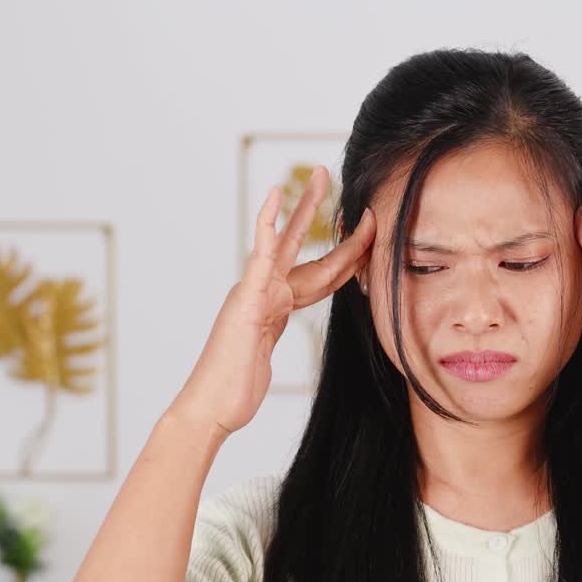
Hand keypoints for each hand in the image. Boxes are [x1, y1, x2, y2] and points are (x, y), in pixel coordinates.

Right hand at [169, 165, 374, 435]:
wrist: (212, 407)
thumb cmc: (236, 386)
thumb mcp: (264, 355)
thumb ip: (269, 335)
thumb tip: (271, 333)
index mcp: (275, 304)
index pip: (321, 272)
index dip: (347, 252)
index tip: (369, 234)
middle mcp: (265, 290)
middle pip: (302, 244)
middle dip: (318, 210)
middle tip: (329, 175)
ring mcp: (254, 291)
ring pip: (286, 242)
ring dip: (302, 206)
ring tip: (317, 176)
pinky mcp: (246, 299)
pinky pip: (260, 257)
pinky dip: (266, 227)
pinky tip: (274, 201)